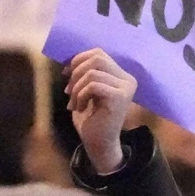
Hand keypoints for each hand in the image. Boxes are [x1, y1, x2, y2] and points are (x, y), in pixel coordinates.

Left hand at [64, 48, 135, 174]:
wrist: (98, 142)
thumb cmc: (90, 117)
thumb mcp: (85, 90)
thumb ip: (84, 73)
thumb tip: (69, 59)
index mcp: (121, 75)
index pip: (99, 53)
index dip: (78, 60)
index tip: (66, 75)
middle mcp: (128, 79)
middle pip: (97, 58)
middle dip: (76, 72)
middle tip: (69, 90)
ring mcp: (126, 88)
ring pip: (93, 73)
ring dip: (76, 88)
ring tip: (73, 103)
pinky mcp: (120, 97)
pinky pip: (93, 85)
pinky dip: (80, 96)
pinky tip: (79, 108)